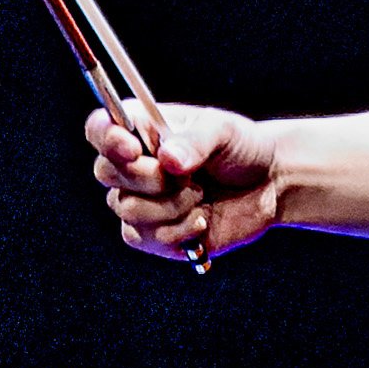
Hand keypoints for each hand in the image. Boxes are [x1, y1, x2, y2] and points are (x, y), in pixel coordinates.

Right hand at [86, 99, 282, 263]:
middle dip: (148, 178)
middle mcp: (133, 166)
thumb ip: (196, 141)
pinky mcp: (153, 234)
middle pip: (105, 172)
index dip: (106, 139)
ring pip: (127, 209)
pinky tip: (202, 219)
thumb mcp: (224, 132)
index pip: (99, 129)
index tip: (133, 148)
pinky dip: (177, 231)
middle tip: (186, 175)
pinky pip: (144, 238)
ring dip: (171, 205)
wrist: (269, 186)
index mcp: (142, 130)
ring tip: (201, 195)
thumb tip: (169, 160)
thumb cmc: (243, 148)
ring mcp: (140, 201)